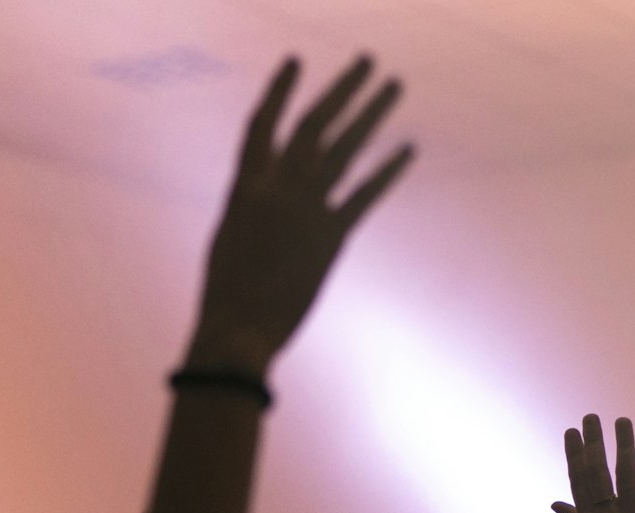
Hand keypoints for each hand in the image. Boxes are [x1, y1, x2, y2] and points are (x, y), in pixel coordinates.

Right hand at [186, 57, 412, 374]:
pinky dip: (388, 172)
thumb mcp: (230, 236)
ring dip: (373, 113)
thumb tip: (271, 190)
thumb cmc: (226, 293)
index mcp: (244, 187)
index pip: (262, 123)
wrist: (237, 331)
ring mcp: (306, 210)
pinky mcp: (331, 237)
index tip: (295, 61)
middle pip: (314, 124)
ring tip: (395, 84)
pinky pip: (364, 196)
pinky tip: (408, 150)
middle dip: (343, 88)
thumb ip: (254, 204)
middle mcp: (277, 188)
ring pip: (345, 148)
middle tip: (367, 60)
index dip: (279, 90)